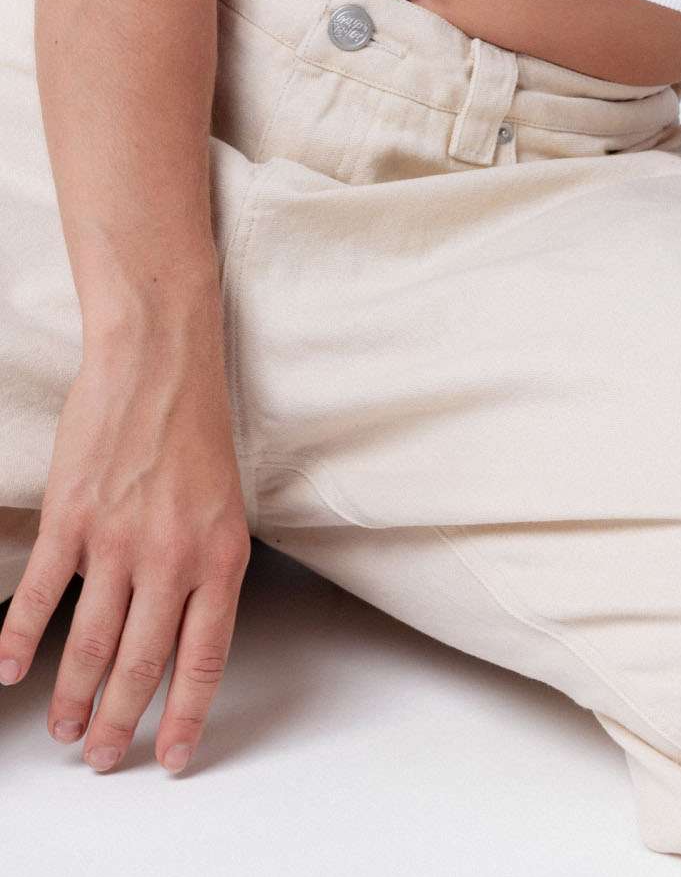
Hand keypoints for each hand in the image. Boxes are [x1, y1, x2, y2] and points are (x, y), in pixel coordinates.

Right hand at [0, 339, 251, 770]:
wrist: (160, 358)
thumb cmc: (196, 427)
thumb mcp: (224, 506)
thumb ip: (205, 570)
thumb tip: (182, 635)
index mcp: (221, 556)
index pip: (204, 660)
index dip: (184, 717)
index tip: (168, 756)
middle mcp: (172, 557)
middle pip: (142, 665)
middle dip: (118, 722)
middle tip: (100, 754)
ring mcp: (118, 539)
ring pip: (91, 643)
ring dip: (72, 696)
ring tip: (64, 727)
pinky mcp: (73, 518)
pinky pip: (40, 595)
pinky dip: (21, 640)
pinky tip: (12, 670)